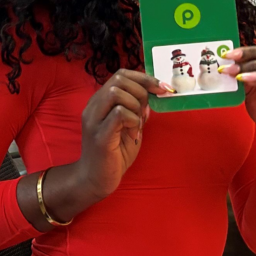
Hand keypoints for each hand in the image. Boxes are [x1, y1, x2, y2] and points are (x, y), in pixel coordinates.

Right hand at [75, 70, 170, 201]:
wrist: (94, 180)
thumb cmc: (113, 155)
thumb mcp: (130, 127)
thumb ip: (138, 111)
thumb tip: (151, 96)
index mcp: (101, 102)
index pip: (121, 75)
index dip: (144, 78)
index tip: (162, 88)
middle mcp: (94, 107)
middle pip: (119, 79)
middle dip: (141, 91)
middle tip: (145, 112)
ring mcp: (94, 120)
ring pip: (117, 93)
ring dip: (135, 106)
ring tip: (137, 124)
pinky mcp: (99, 135)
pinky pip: (119, 114)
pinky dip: (132, 121)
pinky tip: (133, 134)